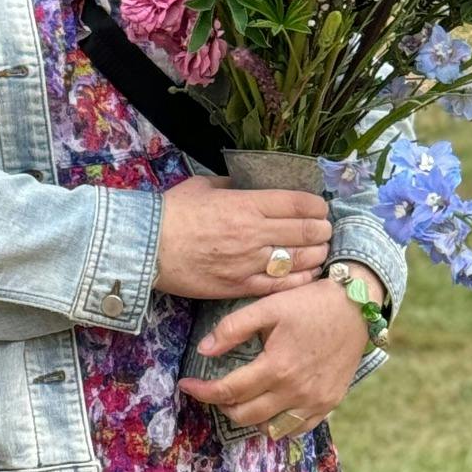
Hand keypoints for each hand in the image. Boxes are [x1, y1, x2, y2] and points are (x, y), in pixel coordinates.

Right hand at [153, 176, 330, 299]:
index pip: (297, 204)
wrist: (146, 247)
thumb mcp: (202, 187)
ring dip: (316, 253)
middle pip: (305, 231)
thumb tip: (249, 187)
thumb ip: (231, 186)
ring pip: (299, 259)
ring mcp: (248, 262)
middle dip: (321, 229)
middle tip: (324, 229)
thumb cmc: (171, 213)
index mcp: (245, 204)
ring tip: (320, 250)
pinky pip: (281, 285)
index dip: (316, 205)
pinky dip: (300, 279)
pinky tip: (308, 273)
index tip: (319, 207)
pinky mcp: (240, 285)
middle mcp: (253, 233)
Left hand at [177, 275, 369, 436]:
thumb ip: (232, 328)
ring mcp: (316, 402)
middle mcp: (297, 392)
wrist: (355, 307)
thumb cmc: (309, 303)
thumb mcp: (267, 307)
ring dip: (248, 418)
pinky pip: (297, 429)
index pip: (229, 391)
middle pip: (246, 415)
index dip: (203, 391)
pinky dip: (277, 424)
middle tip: (212, 389)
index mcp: (277, 368)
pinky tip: (267, 407)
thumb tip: (203, 350)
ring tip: (237, 399)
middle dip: (221, 405)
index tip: (186, 384)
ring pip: (271, 428)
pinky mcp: (330, 403)